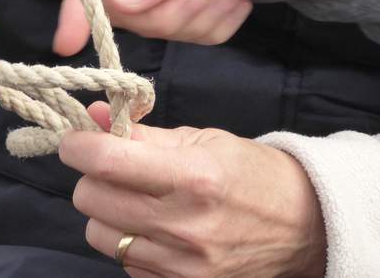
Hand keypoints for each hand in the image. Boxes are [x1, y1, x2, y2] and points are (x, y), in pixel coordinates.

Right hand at [54, 0, 251, 55]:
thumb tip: (120, 4)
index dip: (78, 3)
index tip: (68, 42)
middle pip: (123, 6)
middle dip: (166, 13)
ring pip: (155, 25)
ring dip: (197, 20)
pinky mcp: (179, 1)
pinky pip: (185, 33)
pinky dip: (214, 24)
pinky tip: (235, 0)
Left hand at [59, 102, 326, 277]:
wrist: (304, 226)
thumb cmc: (252, 173)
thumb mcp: (202, 139)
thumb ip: (143, 132)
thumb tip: (93, 117)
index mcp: (193, 176)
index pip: (106, 162)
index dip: (78, 146)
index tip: (75, 140)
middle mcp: (184, 225)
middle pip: (91, 199)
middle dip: (92, 177)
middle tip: (113, 168)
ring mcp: (181, 264)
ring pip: (99, 234)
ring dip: (106, 212)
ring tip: (136, 200)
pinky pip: (123, 261)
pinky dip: (128, 241)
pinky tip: (155, 228)